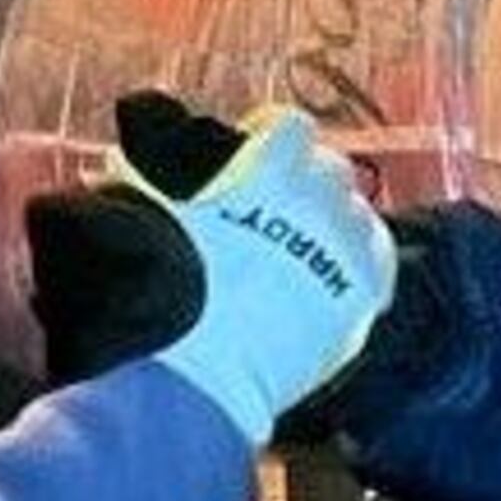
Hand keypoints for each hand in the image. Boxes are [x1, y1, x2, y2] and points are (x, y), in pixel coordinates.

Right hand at [28, 94, 395, 445]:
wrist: (193, 372)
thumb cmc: (159, 291)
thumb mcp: (147, 210)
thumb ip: (151, 171)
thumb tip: (124, 155)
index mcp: (271, 168)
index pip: (291, 127)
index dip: (270, 140)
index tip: (254, 157)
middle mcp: (318, 198)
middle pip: (330, 167)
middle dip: (305, 179)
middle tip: (277, 206)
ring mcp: (345, 247)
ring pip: (357, 210)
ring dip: (334, 218)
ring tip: (303, 245)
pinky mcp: (360, 294)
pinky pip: (377, 257)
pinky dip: (359, 258)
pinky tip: (333, 271)